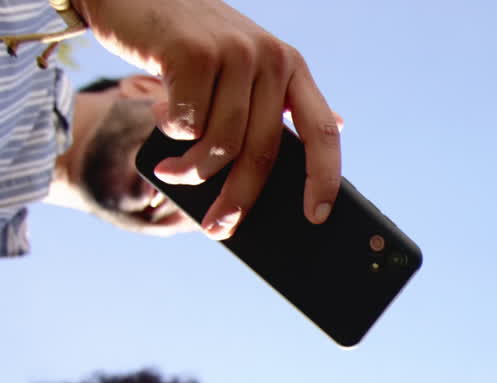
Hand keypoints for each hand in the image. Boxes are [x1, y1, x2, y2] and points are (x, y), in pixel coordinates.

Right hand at [72, 0, 341, 238]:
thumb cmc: (188, 41)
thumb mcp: (243, 64)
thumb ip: (280, 96)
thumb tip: (338, 126)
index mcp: (290, 66)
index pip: (322, 131)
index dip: (323, 178)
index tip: (317, 217)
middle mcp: (270, 58)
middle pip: (263, 151)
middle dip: (239, 198)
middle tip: (219, 227)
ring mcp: (234, 53)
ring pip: (220, 144)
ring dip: (192, 170)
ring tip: (172, 172)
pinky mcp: (193, 53)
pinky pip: (186, 124)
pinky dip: (169, 131)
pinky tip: (159, 114)